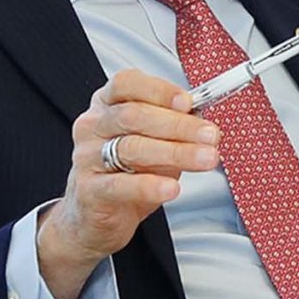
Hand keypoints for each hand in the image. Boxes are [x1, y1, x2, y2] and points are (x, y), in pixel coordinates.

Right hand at [36, 69, 219, 298]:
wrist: (97, 214)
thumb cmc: (129, 171)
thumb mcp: (155, 142)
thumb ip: (175, 128)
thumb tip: (205, 122)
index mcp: (107, 104)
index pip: (127, 84)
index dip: (159, 90)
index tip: (189, 102)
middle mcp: (93, 126)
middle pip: (134, 115)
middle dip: (179, 125)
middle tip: (211, 136)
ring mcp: (87, 157)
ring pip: (131, 147)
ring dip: (176, 152)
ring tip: (206, 159)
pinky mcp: (89, 190)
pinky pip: (120, 185)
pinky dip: (149, 185)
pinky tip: (172, 188)